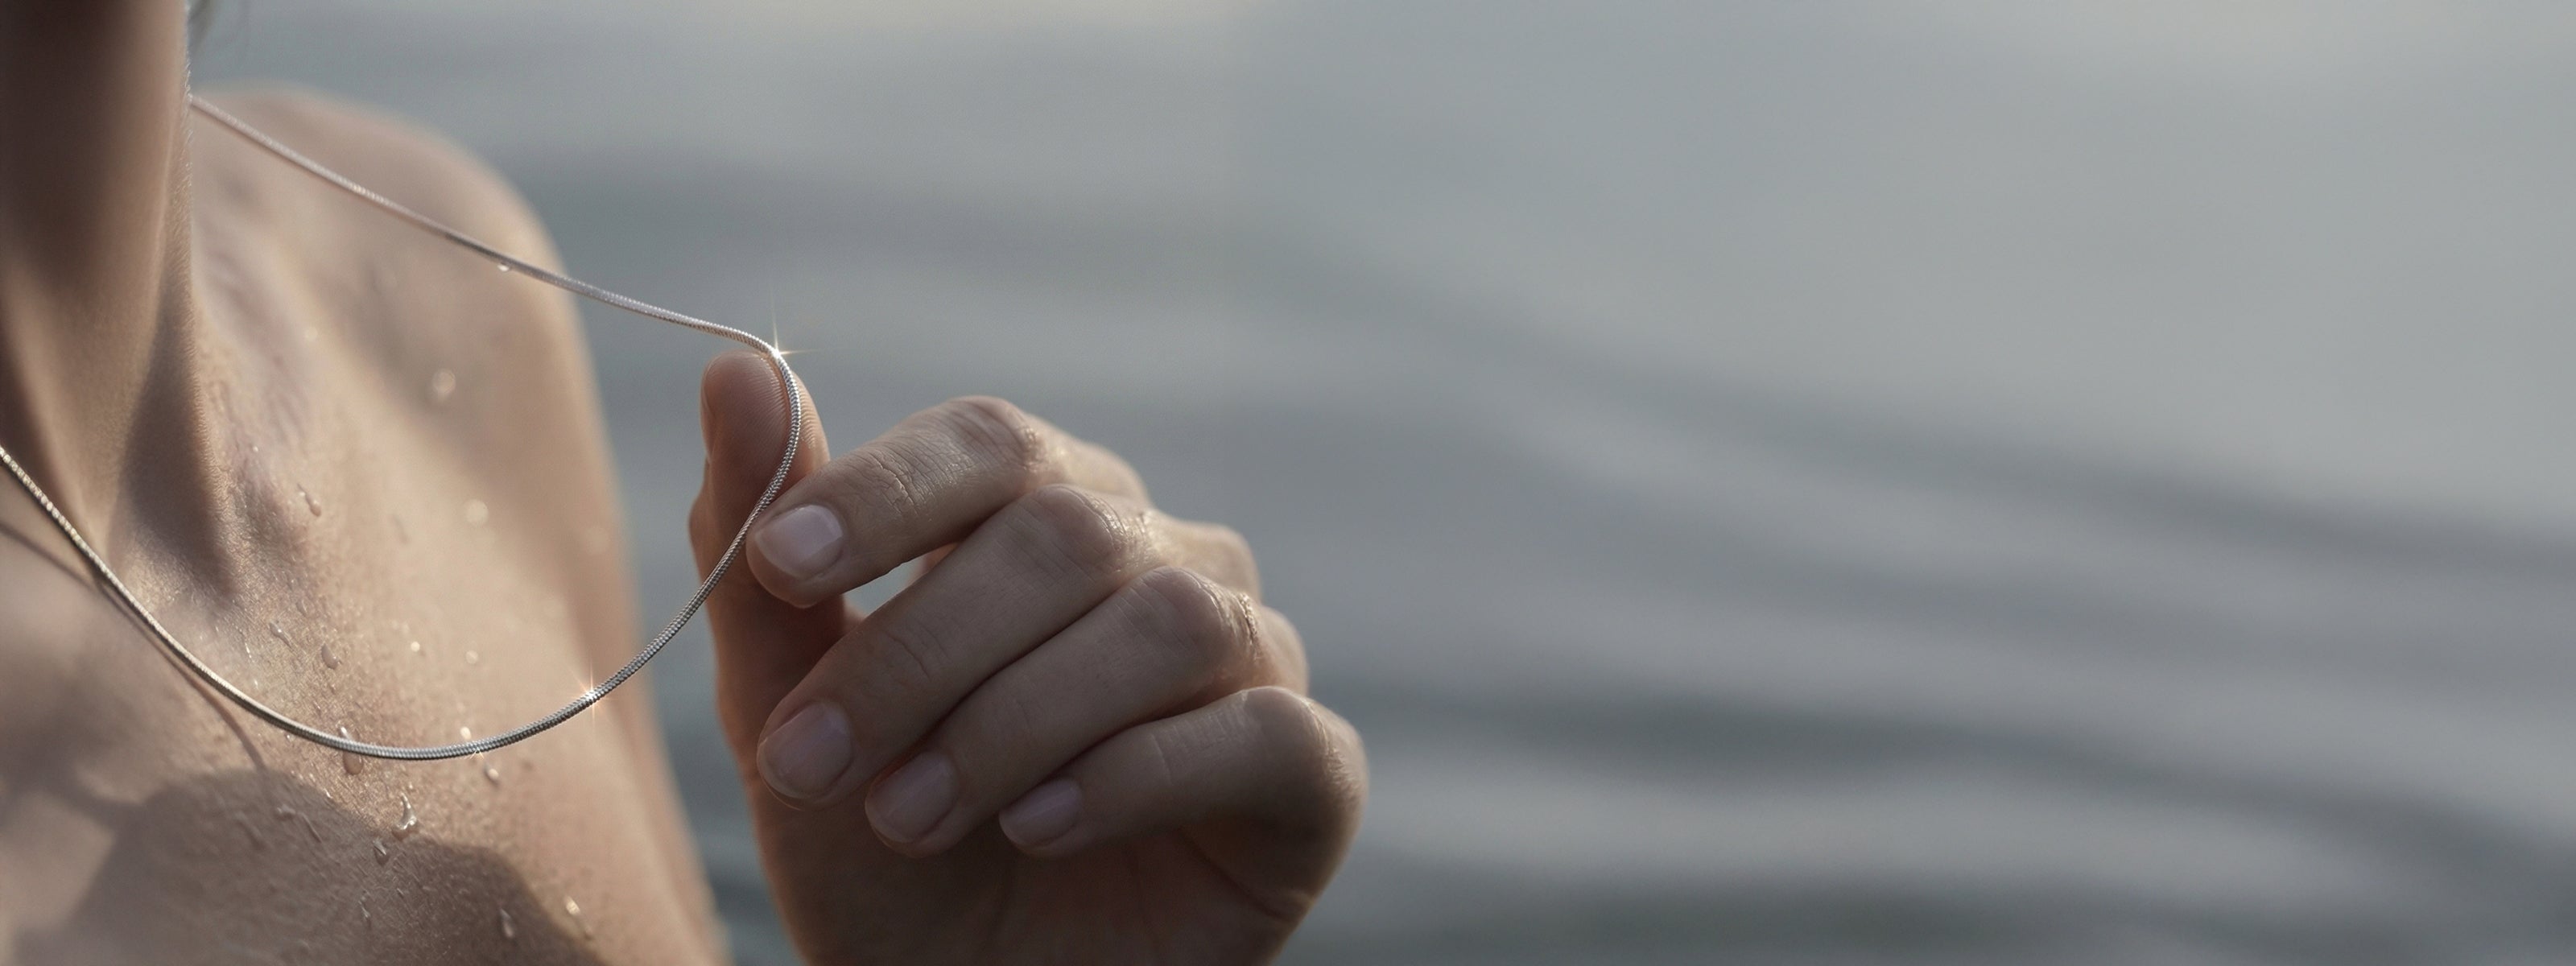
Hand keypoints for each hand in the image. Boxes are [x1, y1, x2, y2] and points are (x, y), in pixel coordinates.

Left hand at [689, 353, 1365, 964]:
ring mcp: (1253, 658)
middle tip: (811, 760)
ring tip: (911, 816)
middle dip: (920, 648)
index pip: (993, 442)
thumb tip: (734, 369)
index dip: (889, 489)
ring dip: (1013, 721)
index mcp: (1053, 512)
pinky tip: (1037, 831)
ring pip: (1167, 621)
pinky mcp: (1311, 775)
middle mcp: (1168, 559)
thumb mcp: (794, 713)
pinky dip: (1130, 777)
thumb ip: (764, 555)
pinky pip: (1258, 731)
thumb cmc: (887, 850)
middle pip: (1066, 532)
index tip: (779, 563)